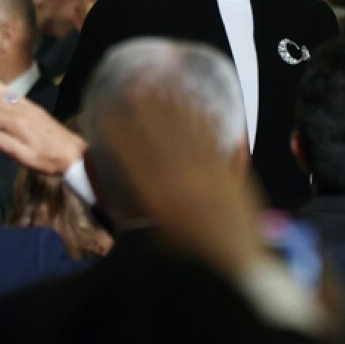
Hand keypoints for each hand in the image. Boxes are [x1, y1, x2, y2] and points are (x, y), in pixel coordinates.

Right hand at [0, 75, 85, 174]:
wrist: (73, 153)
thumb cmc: (49, 160)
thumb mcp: (27, 158)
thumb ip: (8, 145)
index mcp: (16, 124)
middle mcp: (20, 112)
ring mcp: (27, 108)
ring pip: (2, 95)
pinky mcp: (33, 108)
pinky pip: (14, 94)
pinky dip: (2, 87)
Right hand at [97, 93, 264, 277]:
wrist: (236, 261)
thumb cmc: (194, 252)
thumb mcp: (158, 233)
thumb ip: (141, 207)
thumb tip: (122, 189)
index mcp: (157, 197)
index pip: (132, 155)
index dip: (119, 132)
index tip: (108, 113)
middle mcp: (179, 178)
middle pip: (158, 134)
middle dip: (145, 108)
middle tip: (134, 86)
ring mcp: (206, 170)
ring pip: (185, 129)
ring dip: (171, 104)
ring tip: (160, 83)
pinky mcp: (228, 167)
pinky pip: (212, 135)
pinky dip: (201, 115)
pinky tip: (194, 100)